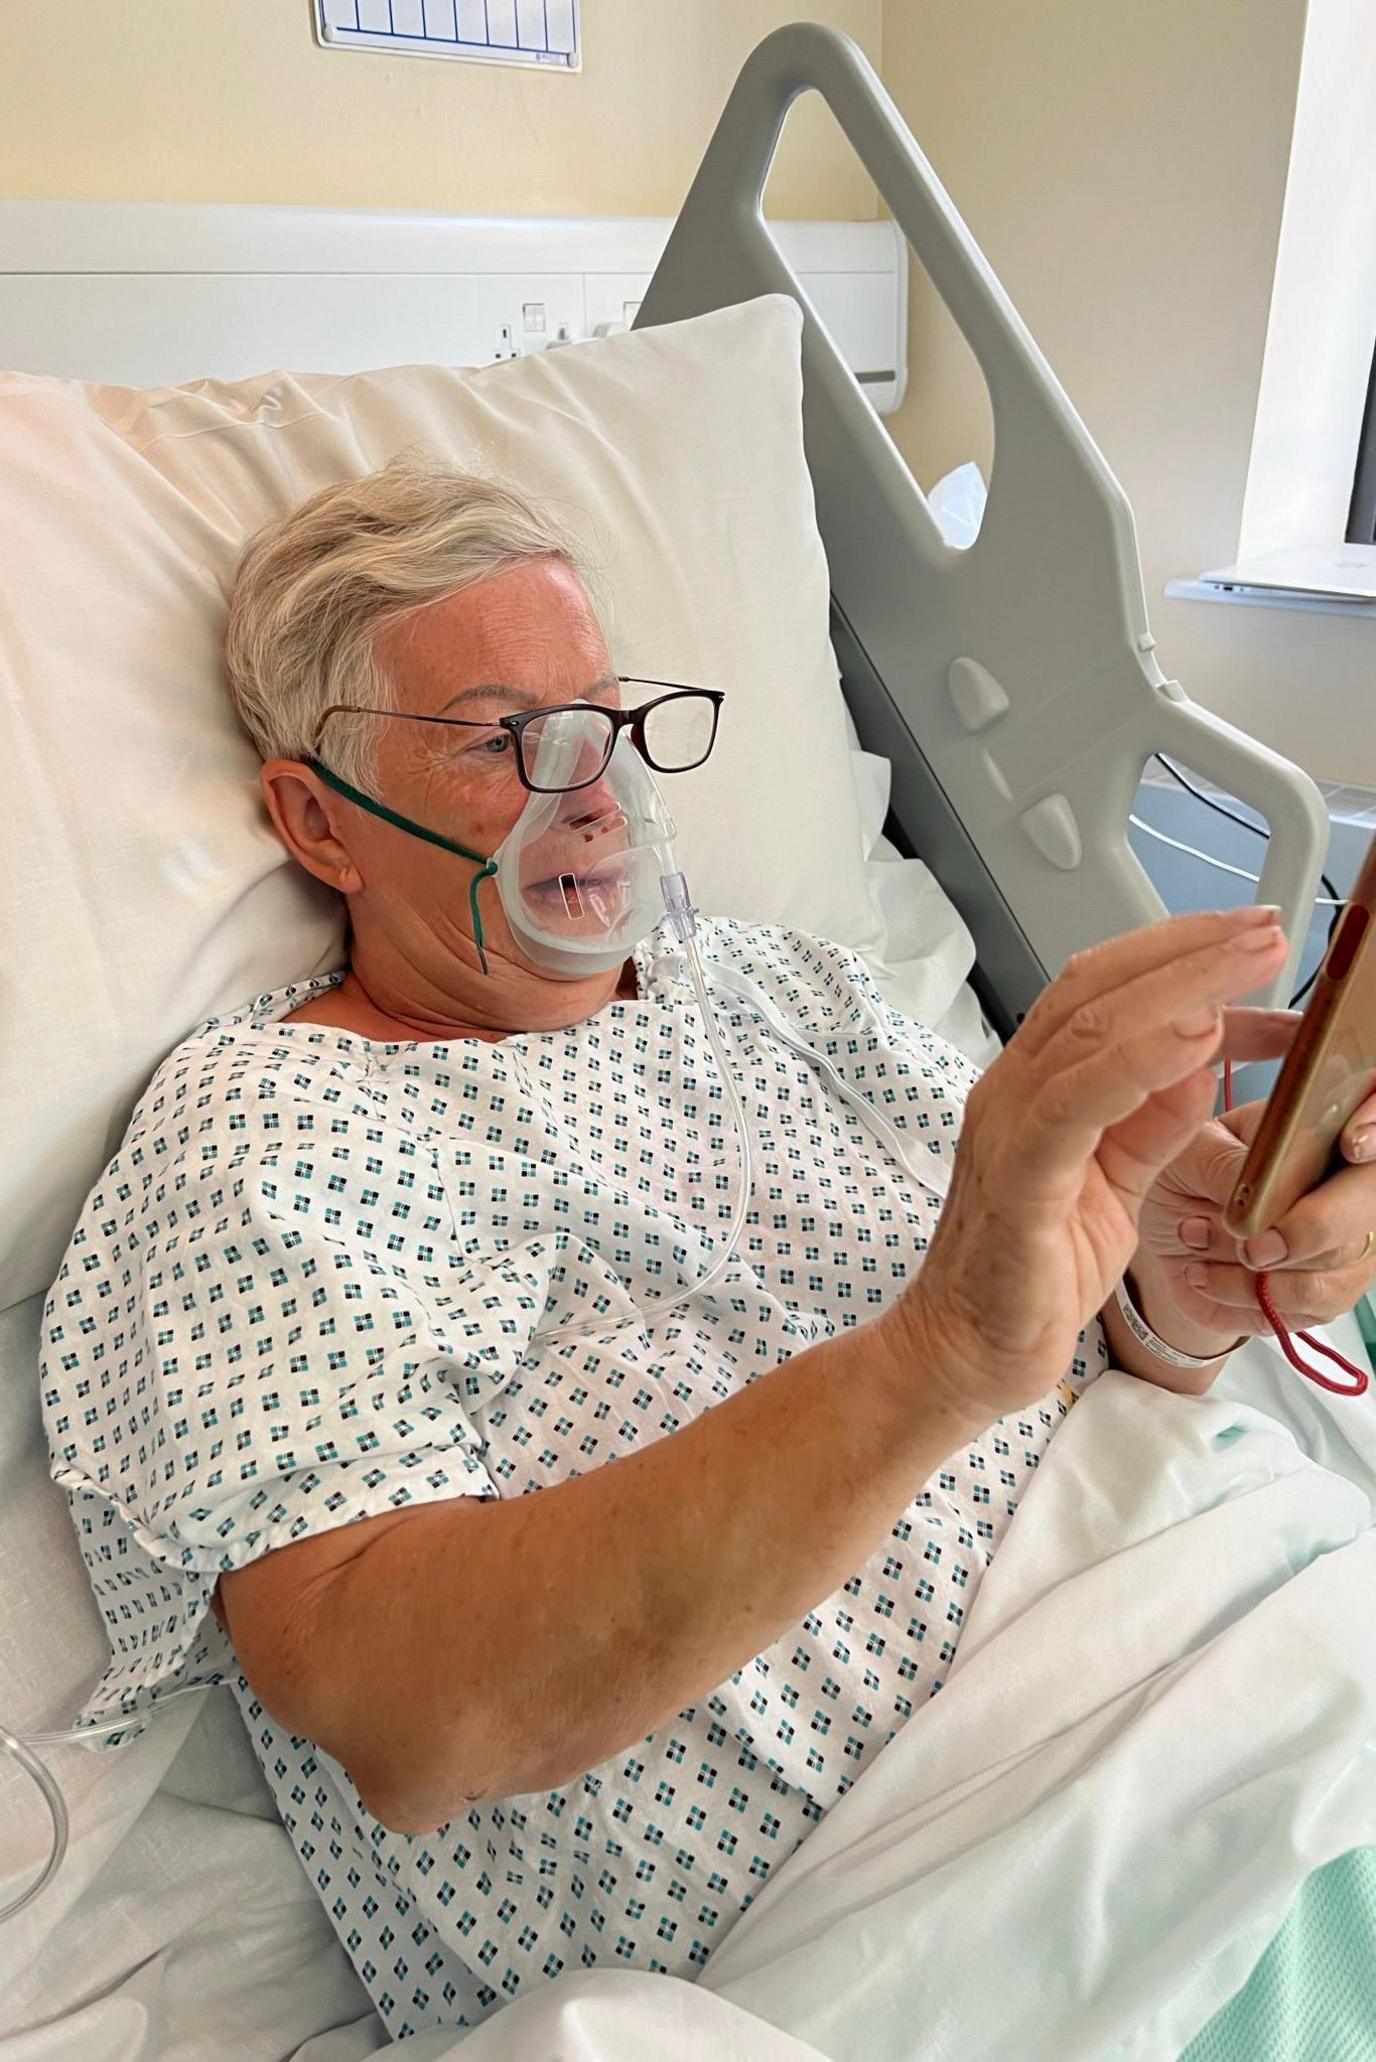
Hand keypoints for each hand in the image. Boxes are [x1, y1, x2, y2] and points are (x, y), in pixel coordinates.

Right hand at [897, 906, 1288, 1432]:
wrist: (965, 1352)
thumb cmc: (1031, 1272)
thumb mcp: (1116, 1183)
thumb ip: (1150, 1121)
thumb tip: (1201, 1056)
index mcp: (1036, 1085)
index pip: (1102, 989)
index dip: (1176, 951)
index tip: (1249, 938)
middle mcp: (1013, 1091)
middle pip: (1098, 990)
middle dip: (1190, 952)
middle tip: (1266, 932)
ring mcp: (1008, 1130)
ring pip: (1091, 1032)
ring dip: (1179, 989)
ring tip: (1247, 967)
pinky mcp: (1018, 1182)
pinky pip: (1077, 1107)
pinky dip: (1138, 1064)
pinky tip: (1196, 1039)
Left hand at [1138, 1067, 1375, 1336]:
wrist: (1167, 1242)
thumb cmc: (1184, 1180)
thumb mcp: (1187, 1154)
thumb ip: (1223, 1161)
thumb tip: (1258, 1182)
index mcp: (1317, 1124)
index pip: (1371, 1116)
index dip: (1373, 1126)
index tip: (1351, 1144)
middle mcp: (1344, 1181)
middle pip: (1369, 1200)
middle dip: (1314, 1224)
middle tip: (1251, 1242)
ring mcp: (1346, 1238)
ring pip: (1342, 1260)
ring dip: (1262, 1265)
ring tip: (1195, 1238)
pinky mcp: (1328, 1289)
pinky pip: (1314, 1301)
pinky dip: (1250, 1292)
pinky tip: (1206, 1273)